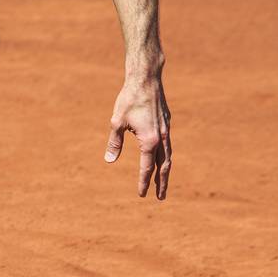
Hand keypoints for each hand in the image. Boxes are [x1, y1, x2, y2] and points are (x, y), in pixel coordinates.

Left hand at [104, 73, 170, 198]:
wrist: (146, 78)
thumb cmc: (129, 99)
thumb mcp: (116, 122)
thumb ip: (114, 143)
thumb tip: (109, 161)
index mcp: (149, 140)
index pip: (147, 168)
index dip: (143, 182)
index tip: (141, 194)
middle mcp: (162, 137)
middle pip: (163, 166)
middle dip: (161, 183)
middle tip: (160, 198)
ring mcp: (166, 130)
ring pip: (168, 156)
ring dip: (165, 171)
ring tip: (162, 183)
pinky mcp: (167, 123)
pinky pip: (168, 145)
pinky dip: (165, 157)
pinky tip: (160, 159)